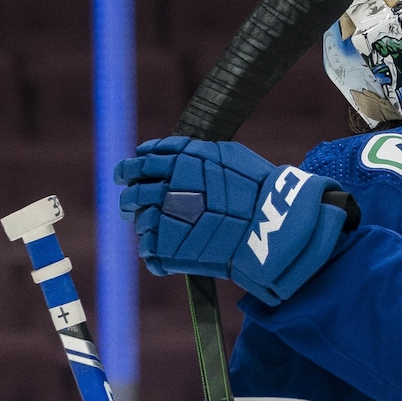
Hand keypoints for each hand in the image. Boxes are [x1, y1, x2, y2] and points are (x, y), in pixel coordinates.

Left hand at [114, 136, 350, 304]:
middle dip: (130, 195)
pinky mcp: (168, 247)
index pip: (143, 160)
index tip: (132, 172)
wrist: (271, 225)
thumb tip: (172, 150)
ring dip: (141, 221)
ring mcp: (164, 218)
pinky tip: (161, 250)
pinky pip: (148, 248)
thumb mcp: (229, 154)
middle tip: (130, 202)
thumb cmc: (258, 188)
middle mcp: (165, 187)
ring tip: (149, 227)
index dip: (134, 166)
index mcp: (178, 161)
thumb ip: (195, 151)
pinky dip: (152, 249)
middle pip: (132, 190)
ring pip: (138, 218)